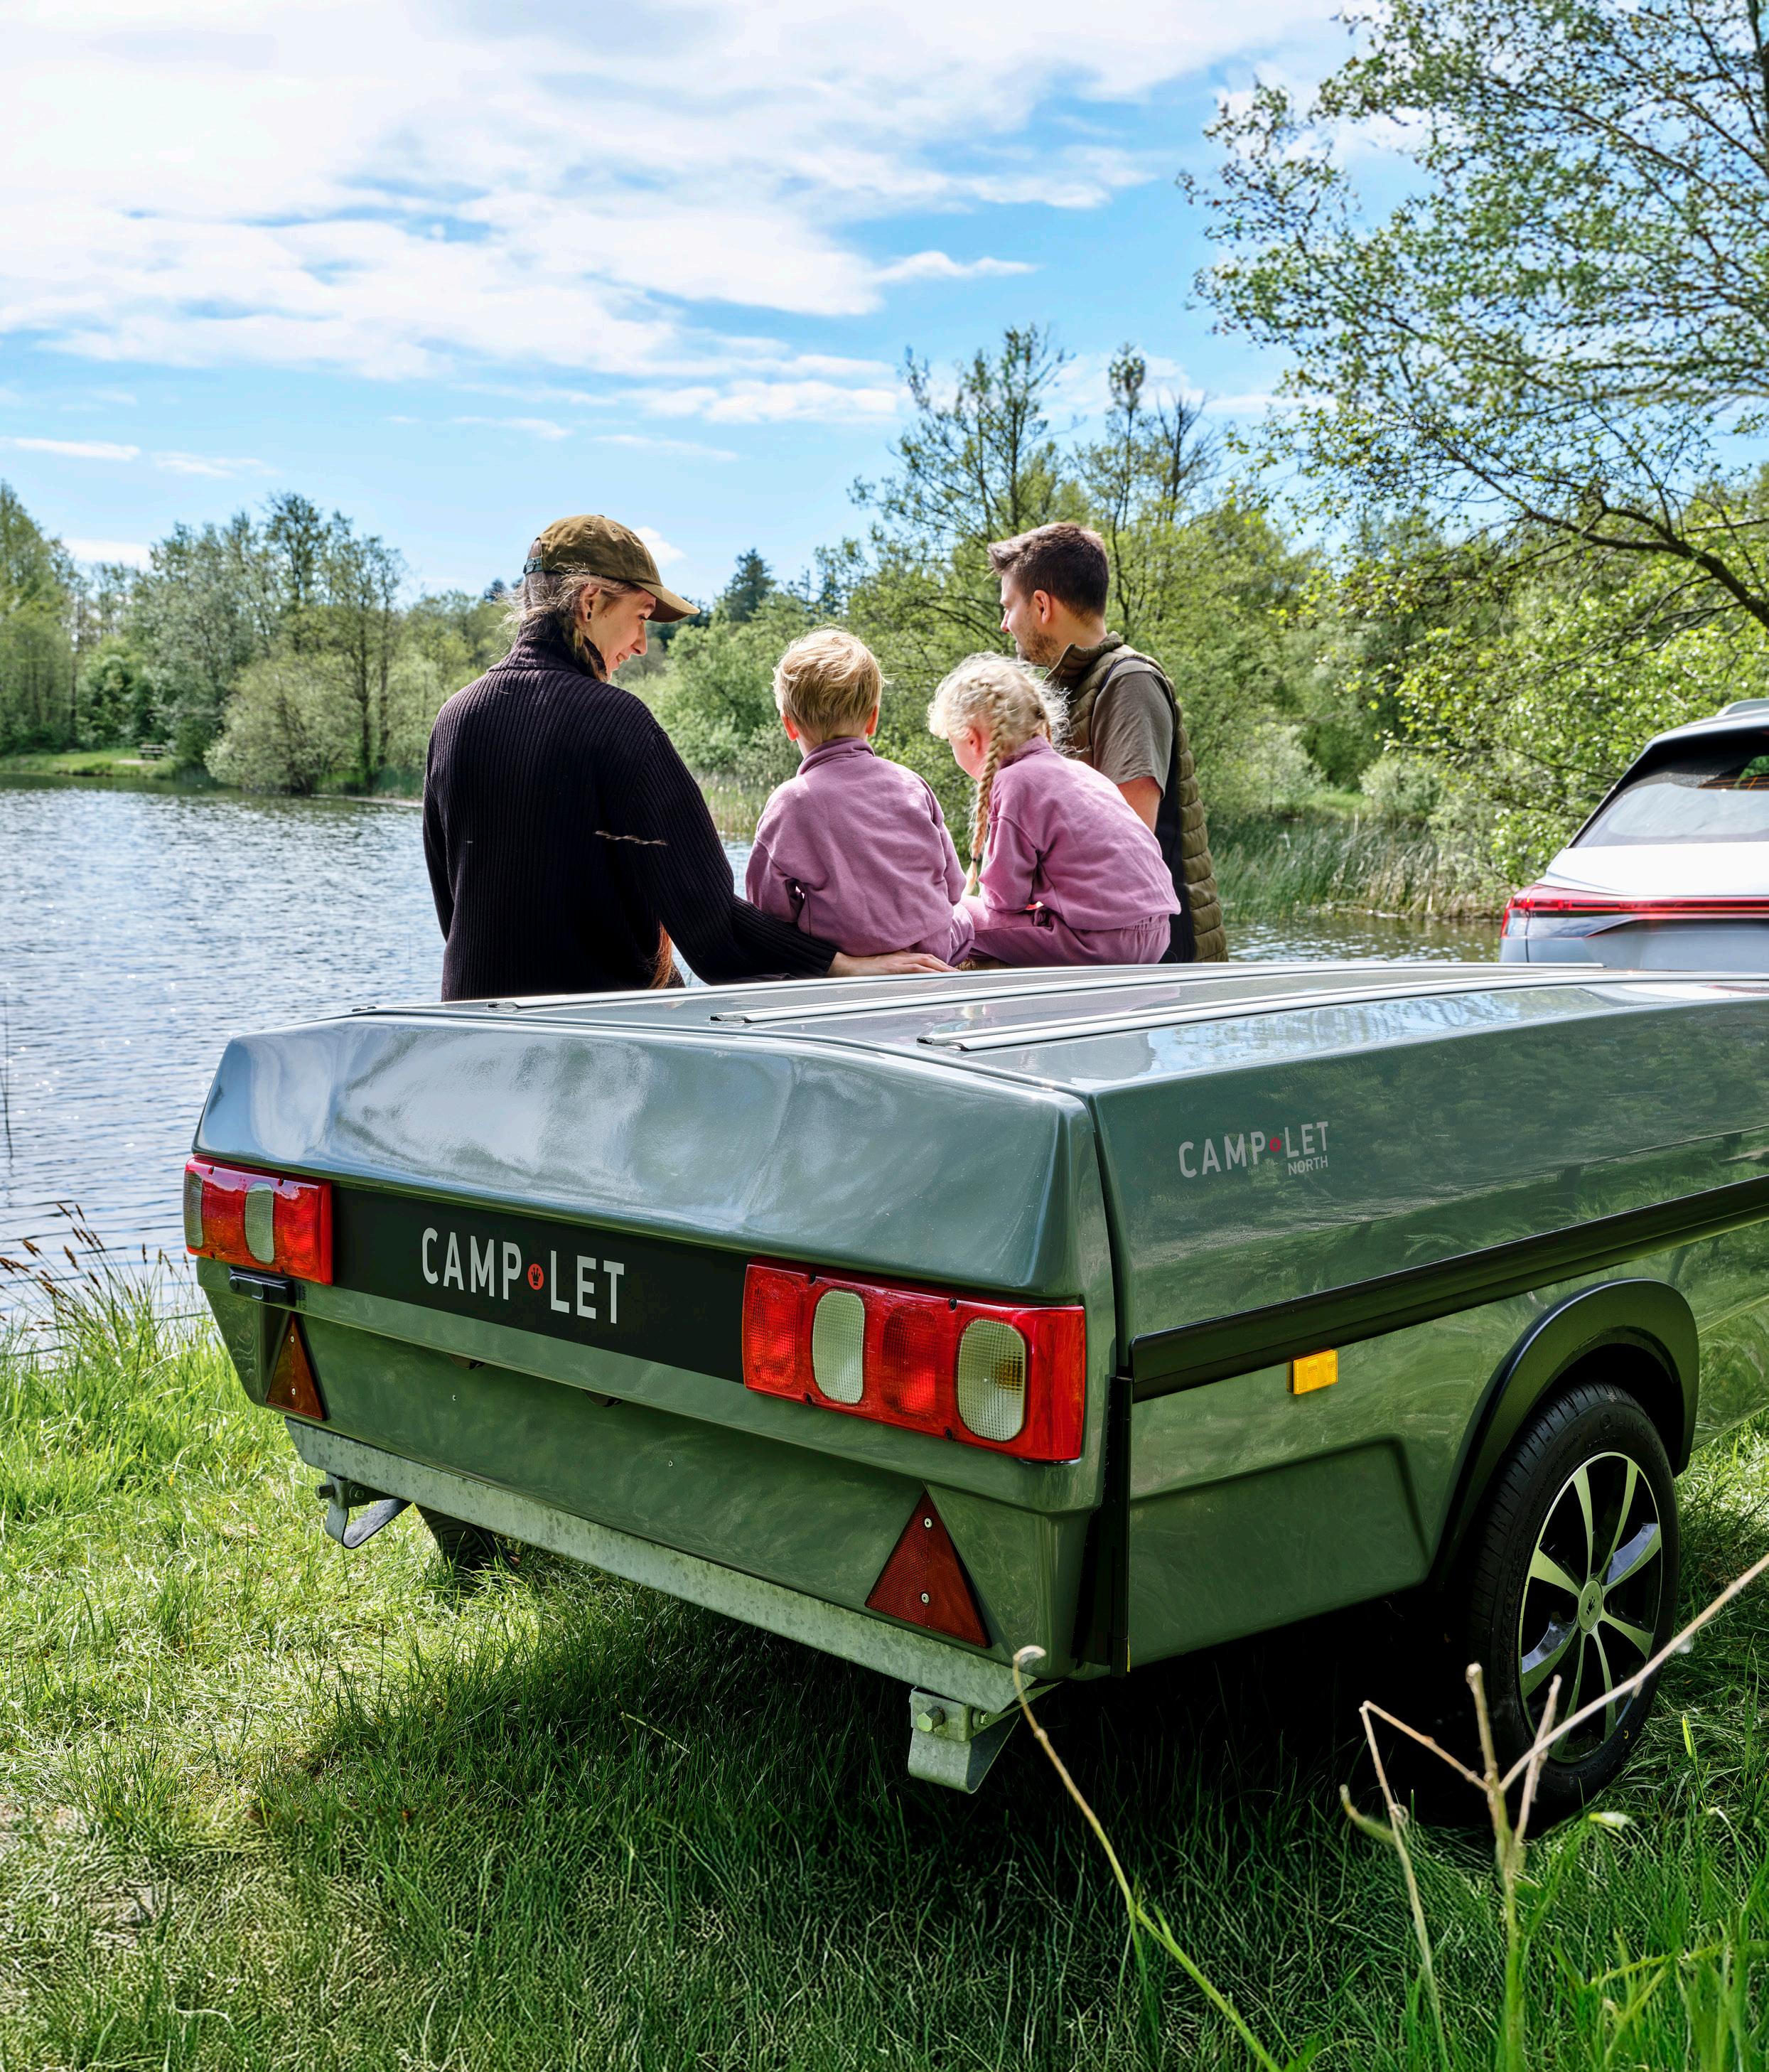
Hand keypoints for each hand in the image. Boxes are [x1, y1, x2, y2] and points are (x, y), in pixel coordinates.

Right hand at [829, 951, 950, 976]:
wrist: (844, 967)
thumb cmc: (860, 971)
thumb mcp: (882, 970)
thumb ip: (896, 974)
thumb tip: (908, 983)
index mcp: (899, 957)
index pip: (924, 960)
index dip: (939, 965)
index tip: (951, 972)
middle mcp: (901, 957)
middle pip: (929, 959)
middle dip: (945, 967)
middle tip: (959, 974)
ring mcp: (896, 961)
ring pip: (925, 962)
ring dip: (941, 969)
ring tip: (953, 976)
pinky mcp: (891, 968)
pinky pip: (913, 969)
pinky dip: (927, 973)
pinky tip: (936, 977)